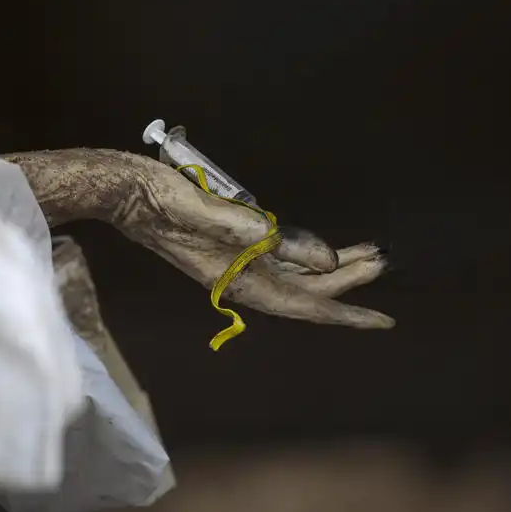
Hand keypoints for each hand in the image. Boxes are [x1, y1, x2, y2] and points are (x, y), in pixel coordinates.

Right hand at [6, 149, 393, 329]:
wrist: (124, 191)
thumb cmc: (163, 198)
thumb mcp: (218, 214)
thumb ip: (270, 237)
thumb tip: (325, 260)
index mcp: (241, 278)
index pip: (306, 303)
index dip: (348, 311)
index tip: (385, 320)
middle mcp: (242, 278)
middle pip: (307, 288)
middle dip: (349, 280)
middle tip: (386, 260)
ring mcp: (235, 265)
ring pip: (296, 274)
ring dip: (333, 267)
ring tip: (370, 253)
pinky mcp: (229, 248)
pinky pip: (279, 260)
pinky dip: (307, 256)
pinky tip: (321, 250)